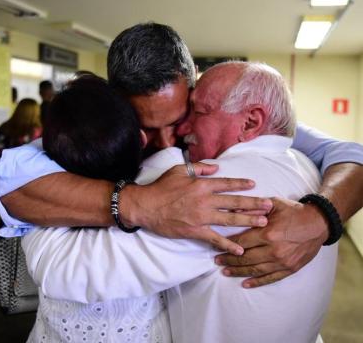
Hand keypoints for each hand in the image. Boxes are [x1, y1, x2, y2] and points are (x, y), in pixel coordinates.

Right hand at [120, 162, 271, 255]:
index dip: (241, 184)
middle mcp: (205, 200)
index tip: (254, 185)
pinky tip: (240, 249)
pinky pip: (215, 238)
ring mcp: (201, 217)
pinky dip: (228, 244)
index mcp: (201, 184)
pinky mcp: (195, 231)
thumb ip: (199, 167)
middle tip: (269, 205)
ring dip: (248, 221)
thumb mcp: (179, 170)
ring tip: (263, 223)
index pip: (226, 183)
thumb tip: (216, 167)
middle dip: (253, 203)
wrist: (146, 206)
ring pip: (229, 219)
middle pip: (234, 202)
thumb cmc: (162, 187)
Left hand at [215, 197, 329, 287]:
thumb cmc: (294, 211)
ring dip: (238, 271)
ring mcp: (282, 261)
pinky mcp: (290, 269)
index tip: (216, 246)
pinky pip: (271, 278)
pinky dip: (257, 282)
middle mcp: (274, 250)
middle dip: (229, 259)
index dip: (227, 245)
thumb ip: (253, 208)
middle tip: (217, 261)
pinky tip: (246, 284)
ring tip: (225, 272)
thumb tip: (234, 210)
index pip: (241, 242)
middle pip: (245, 257)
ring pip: (255, 270)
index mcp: (268, 233)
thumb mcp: (273, 204)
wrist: (319, 224)